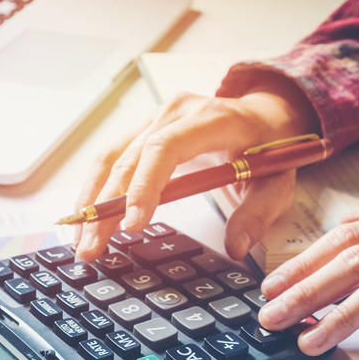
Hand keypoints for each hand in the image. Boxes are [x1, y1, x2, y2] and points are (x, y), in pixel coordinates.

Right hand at [72, 75, 319, 261]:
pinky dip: (96, 188)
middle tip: (92, 247)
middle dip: (106, 207)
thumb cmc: (268, 148)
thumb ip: (258, 214)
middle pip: (129, 158)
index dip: (144, 186)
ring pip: (110, 157)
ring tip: (81, 239)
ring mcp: (156, 117)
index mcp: (211, 119)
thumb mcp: (277, 181)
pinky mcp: (144, 128)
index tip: (132, 224)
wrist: (263, 115)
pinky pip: (112, 156)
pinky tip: (87, 216)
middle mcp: (176, 112)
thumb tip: (234, 247)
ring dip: (92, 199)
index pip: (166, 148)